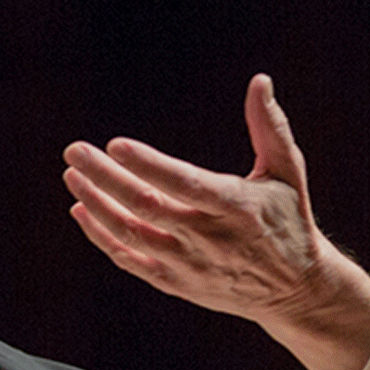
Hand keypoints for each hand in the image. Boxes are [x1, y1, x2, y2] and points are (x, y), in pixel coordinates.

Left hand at [62, 74, 369, 369]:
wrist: (295, 289)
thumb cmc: (288, 220)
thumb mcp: (288, 172)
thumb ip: (270, 127)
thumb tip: (260, 80)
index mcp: (237, 207)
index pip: (185, 184)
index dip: (148, 165)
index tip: (115, 145)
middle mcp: (209, 238)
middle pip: (145, 206)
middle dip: (104, 177)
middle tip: (75, 151)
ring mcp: (190, 265)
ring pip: (130, 234)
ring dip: (97, 204)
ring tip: (74, 176)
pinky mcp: (177, 283)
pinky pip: (129, 260)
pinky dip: (102, 236)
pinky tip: (82, 210)